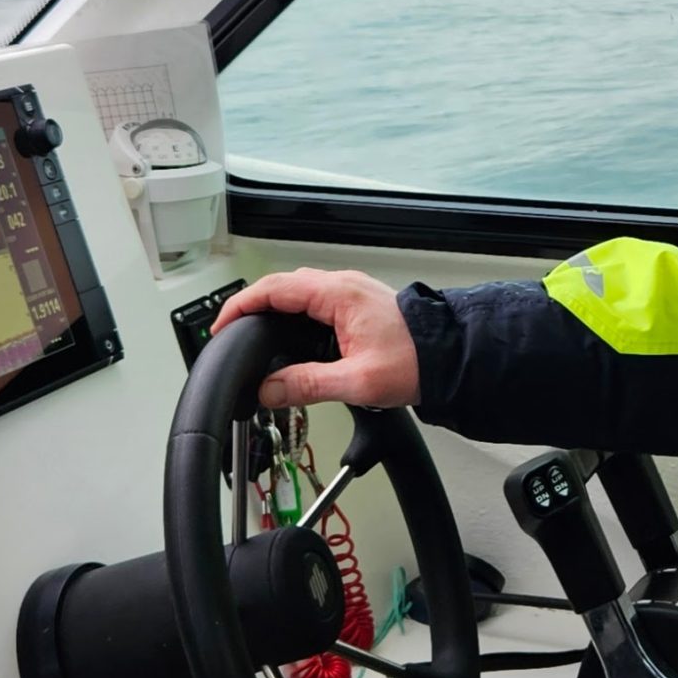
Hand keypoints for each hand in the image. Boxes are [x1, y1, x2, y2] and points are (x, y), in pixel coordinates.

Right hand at [212, 269, 420, 410]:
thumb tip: (269, 390)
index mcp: (338, 294)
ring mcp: (352, 293)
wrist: (456, 356)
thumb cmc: (419, 361)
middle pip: (282, 287)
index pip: (273, 289)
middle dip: (252, 308)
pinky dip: (294, 315)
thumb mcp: (358, 381)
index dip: (240, 307)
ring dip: (274, 310)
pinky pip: (316, 302)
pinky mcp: (359, 305)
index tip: (221, 327)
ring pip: (299, 293)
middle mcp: (343, 286)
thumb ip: (308, 385)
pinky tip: (289, 337)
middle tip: (231, 333)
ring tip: (254, 335)